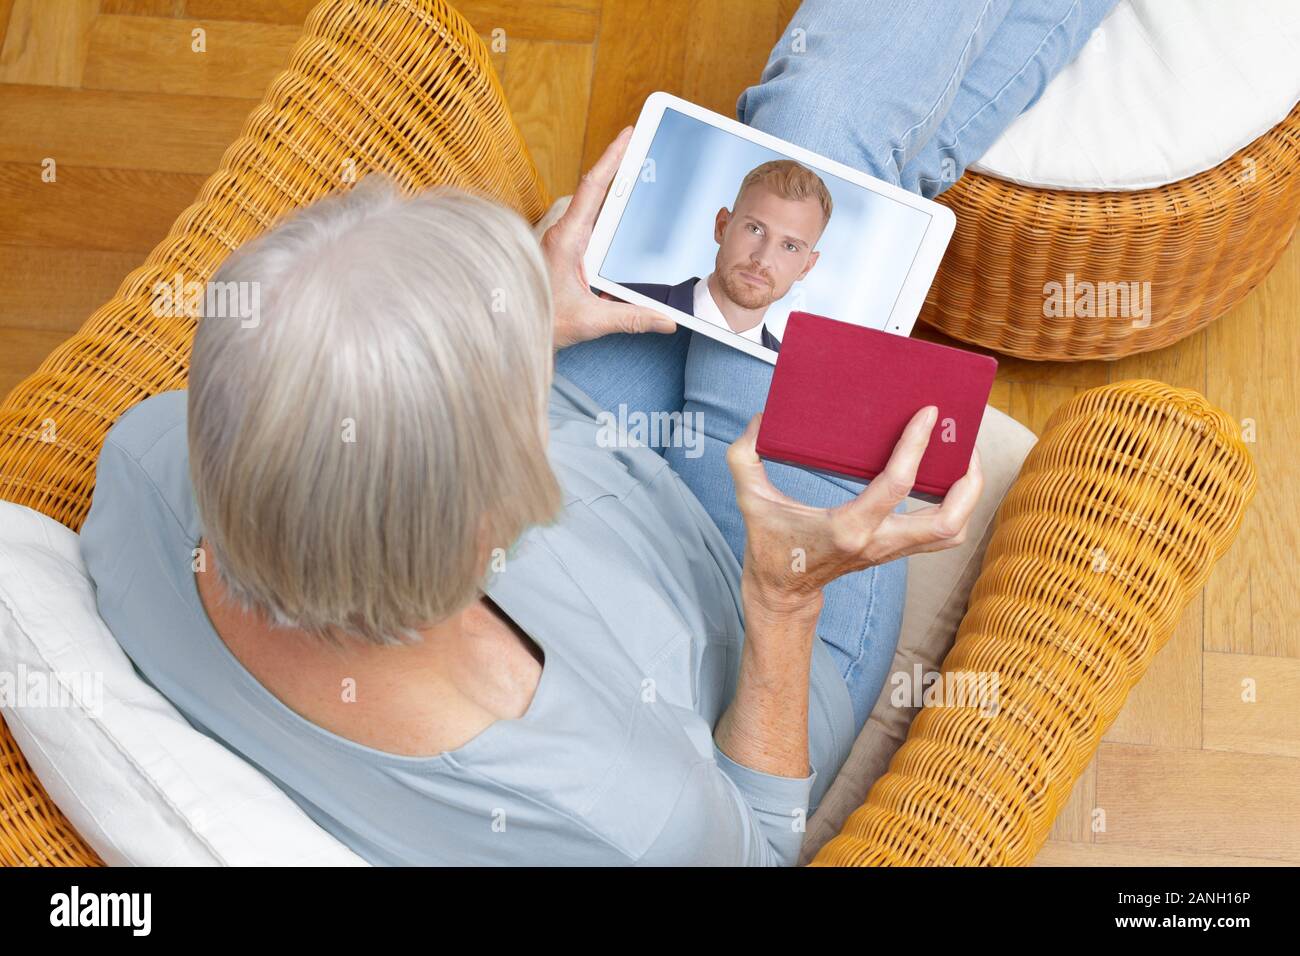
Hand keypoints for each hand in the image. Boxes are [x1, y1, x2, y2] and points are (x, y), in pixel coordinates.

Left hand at [541, 126, 677, 348]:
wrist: (507, 330)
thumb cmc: (540, 321)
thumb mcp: (591, 321)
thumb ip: (631, 319)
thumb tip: (666, 320)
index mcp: (567, 239)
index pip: (594, 188)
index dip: (612, 157)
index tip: (629, 134)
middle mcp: (561, 234)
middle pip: (594, 191)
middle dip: (618, 167)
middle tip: (641, 146)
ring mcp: (559, 241)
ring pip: (589, 207)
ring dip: (610, 192)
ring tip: (636, 174)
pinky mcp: (560, 251)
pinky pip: (585, 223)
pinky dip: (603, 214)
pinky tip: (619, 220)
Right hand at [726, 405, 982, 613]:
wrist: (784, 593)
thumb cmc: (770, 545)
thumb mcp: (750, 499)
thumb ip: (745, 457)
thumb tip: (763, 419)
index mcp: (847, 528)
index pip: (897, 485)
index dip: (917, 447)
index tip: (929, 414)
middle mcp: (878, 543)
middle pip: (947, 521)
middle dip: (967, 480)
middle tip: (963, 440)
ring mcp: (891, 550)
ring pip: (953, 532)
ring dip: (968, 496)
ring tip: (964, 457)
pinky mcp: (895, 551)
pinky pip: (941, 534)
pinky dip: (955, 508)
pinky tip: (947, 480)